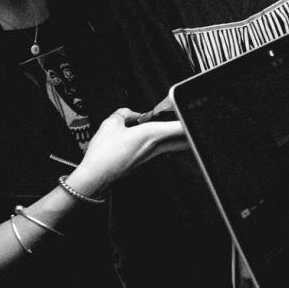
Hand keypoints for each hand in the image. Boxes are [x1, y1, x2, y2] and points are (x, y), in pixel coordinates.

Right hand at [72, 107, 187, 195]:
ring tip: (171, 124)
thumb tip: (130, 113)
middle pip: (185, 139)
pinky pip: (162, 148)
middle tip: (186, 119)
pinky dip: (163, 140)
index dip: (190, 119)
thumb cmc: (104, 153)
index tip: (192, 112)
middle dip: (188, 130)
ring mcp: (152, 155)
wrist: (96, 175)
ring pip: (174, 144)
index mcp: (152, 133)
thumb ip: (124, 113)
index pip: (182, 127)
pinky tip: (152, 135)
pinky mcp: (146, 161)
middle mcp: (156, 146)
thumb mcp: (111, 123)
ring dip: (176, 135)